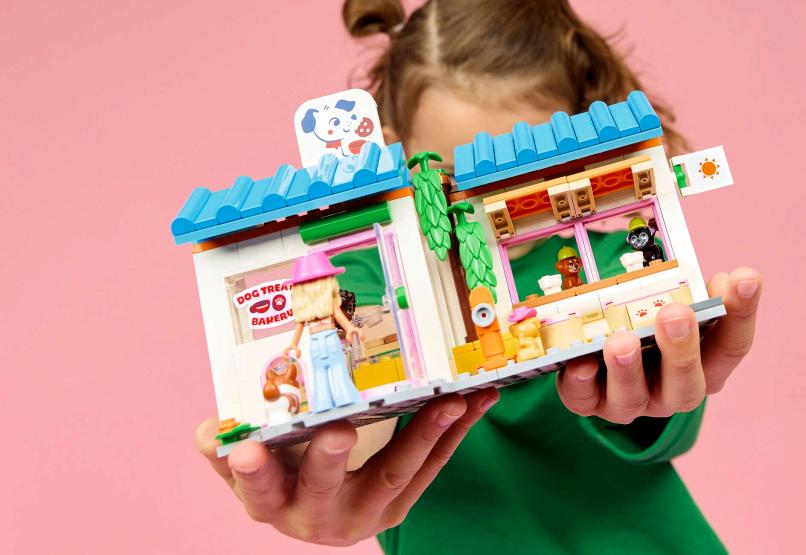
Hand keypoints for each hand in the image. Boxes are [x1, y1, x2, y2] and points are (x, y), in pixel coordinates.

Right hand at [194, 389, 497, 545]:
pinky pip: (432, 464)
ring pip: (397, 472)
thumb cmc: (278, 479)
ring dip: (426, 433)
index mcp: (273, 504)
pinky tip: (478, 398)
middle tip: (338, 427)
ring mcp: (368, 511)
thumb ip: (225, 448)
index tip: (248, 451)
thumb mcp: (246, 466)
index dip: (255, 472)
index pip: (259, 491)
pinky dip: (456, 429)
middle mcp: (320, 516)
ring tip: (451, 400)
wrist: (318, 516)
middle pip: (327, 486)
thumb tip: (217, 430)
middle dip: (332, 456)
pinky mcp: (403, 502)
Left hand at [557, 268, 761, 422]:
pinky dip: (581, 383)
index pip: (731, 347)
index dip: (740, 313)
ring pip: (633, 399)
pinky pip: (584, 400)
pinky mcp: (590, 402)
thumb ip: (695, 293)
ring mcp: (632, 402)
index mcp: (705, 365)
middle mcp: (672, 391)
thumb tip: (721, 281)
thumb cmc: (650, 323)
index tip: (746, 278)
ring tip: (622, 343)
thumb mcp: (675, 303)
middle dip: (682, 350)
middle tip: (676, 314)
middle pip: (687, 385)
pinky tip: (580, 363)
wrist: (604, 348)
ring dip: (628, 370)